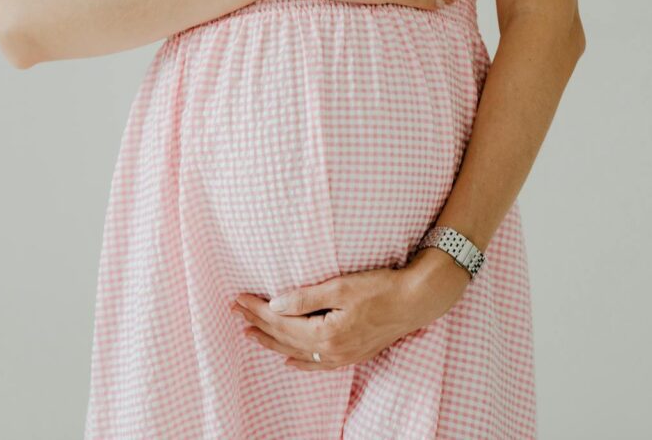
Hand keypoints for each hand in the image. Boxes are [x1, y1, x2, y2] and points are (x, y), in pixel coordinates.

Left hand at [229, 247, 470, 370]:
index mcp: (326, 333)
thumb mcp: (340, 287)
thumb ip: (305, 298)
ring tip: (250, 334)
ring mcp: (343, 356)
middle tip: (235, 312)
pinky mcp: (353, 354)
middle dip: (258, 324)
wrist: (417, 301)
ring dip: (272, 342)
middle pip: (285, 338)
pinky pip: (318, 364)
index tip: (238, 299)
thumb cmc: (381, 288)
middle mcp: (332, 350)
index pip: (281, 321)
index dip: (258, 310)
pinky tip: (288, 361)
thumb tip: (275, 305)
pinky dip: (300, 362)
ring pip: (297, 352)